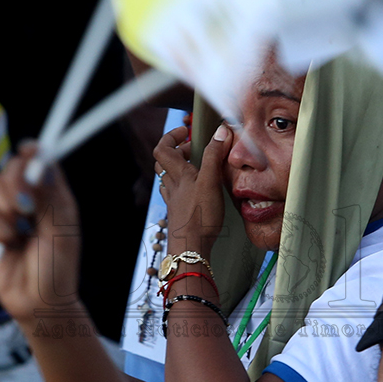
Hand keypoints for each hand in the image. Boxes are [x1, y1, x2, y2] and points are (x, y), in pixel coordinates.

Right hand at [0, 143, 81, 322]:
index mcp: (53, 195)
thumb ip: (48, 195)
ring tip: (21, 228)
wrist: (38, 303)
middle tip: (25, 205)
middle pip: (12, 168)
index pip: (40, 162)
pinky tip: (10, 245)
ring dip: (7, 205)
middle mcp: (31, 200)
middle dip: (15, 180)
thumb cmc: (58, 267)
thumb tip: (40, 161)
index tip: (28, 150)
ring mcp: (9, 214)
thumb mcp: (60, 229)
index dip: (33, 152)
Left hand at [153, 125, 233, 256]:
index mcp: (178, 175)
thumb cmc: (199, 217)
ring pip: (170, 178)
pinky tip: (198, 190)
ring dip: (181, 168)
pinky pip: (178, 194)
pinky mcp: (181, 213)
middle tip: (196, 149)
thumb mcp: (210, 182)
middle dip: (179, 151)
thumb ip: (214, 156)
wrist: (190, 250)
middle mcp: (173, 186)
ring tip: (198, 167)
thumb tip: (221, 131)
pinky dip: (186, 186)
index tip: (186, 132)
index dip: (171, 137)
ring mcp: (175, 201)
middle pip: (165, 163)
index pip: (162, 149)